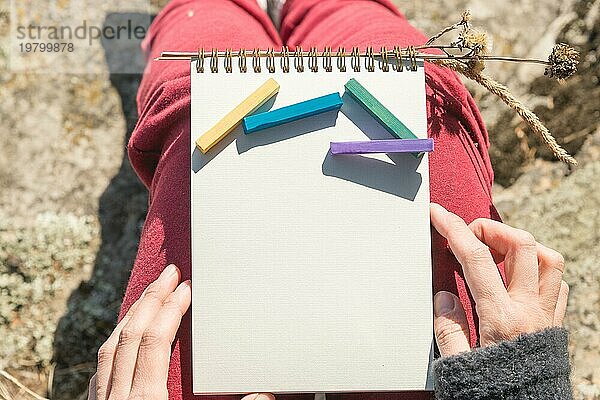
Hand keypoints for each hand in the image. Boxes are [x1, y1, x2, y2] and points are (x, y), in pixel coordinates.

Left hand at [88, 264, 190, 399]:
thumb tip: (256, 390)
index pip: (156, 340)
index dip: (172, 308)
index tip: (184, 287)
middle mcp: (118, 397)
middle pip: (130, 334)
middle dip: (152, 298)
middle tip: (168, 274)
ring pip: (109, 348)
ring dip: (132, 314)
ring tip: (150, 294)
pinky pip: (100, 368)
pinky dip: (115, 344)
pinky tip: (124, 336)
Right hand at [430, 203, 568, 356]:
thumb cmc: (494, 392)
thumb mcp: (459, 366)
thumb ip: (449, 329)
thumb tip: (444, 297)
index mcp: (501, 318)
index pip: (476, 258)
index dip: (454, 229)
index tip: (438, 214)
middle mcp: (529, 310)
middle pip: (521, 246)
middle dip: (491, 228)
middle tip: (469, 235)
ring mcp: (546, 315)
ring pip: (548, 259)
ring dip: (520, 244)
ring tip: (496, 249)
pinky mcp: (554, 323)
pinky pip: (557, 283)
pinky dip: (539, 268)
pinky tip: (518, 275)